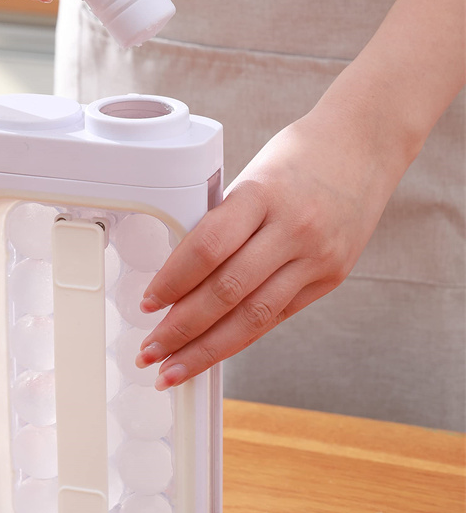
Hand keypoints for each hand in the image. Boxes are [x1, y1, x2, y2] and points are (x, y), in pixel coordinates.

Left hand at [135, 107, 401, 389]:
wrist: (366, 143)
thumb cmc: (298, 155)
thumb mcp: (252, 176)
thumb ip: (223, 223)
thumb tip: (179, 275)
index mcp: (262, 193)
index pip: (207, 248)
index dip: (171, 282)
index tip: (147, 304)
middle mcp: (293, 228)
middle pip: (226, 292)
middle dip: (181, 330)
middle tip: (149, 353)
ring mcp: (317, 256)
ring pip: (253, 317)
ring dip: (207, 349)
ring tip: (174, 369)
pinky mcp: (331, 277)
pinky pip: (277, 316)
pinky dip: (240, 337)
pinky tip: (214, 351)